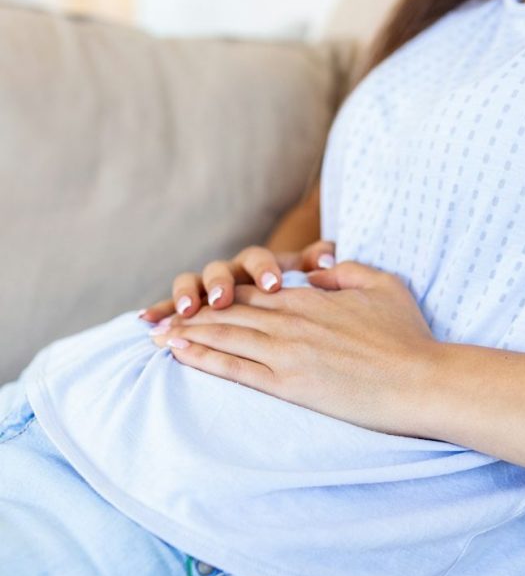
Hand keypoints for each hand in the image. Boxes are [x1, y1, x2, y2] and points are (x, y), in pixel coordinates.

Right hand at [139, 240, 335, 322]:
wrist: (279, 299)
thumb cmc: (299, 292)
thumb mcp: (312, 276)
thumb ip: (319, 262)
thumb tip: (328, 256)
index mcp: (261, 264)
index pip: (259, 259)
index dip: (263, 270)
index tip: (273, 285)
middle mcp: (231, 272)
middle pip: (220, 270)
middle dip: (219, 284)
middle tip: (222, 300)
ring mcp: (208, 288)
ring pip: (192, 283)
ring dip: (187, 294)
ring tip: (185, 310)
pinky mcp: (192, 307)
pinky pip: (172, 307)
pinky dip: (160, 310)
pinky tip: (146, 320)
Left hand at [148, 262, 439, 435]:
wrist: (421, 381)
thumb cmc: (408, 337)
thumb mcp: (383, 286)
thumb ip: (346, 272)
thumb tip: (320, 271)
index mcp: (311, 298)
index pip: (253, 291)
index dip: (220, 294)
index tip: (197, 299)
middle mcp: (291, 320)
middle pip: (230, 312)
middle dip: (191, 314)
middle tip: (157, 319)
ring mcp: (288, 352)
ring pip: (226, 337)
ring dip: (187, 334)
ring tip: (157, 337)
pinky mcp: (290, 384)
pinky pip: (236, 369)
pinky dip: (203, 359)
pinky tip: (180, 355)